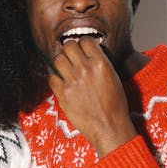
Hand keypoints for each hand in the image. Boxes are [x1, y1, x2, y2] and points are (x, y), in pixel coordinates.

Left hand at [49, 37, 136, 157]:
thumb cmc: (115, 105)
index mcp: (101, 63)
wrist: (109, 127)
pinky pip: (52, 78)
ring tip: (65, 69)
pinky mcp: (63, 93)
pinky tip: (62, 84)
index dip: (83, 44)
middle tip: (71, 58)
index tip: (82, 50)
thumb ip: (100, 63)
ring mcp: (73, 81)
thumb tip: (88, 53)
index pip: (86, 40)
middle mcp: (86, 69)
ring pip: (58, 59)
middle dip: (70, 50)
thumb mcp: (113, 77)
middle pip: (69, 46)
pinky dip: (55, 79)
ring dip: (61, 62)